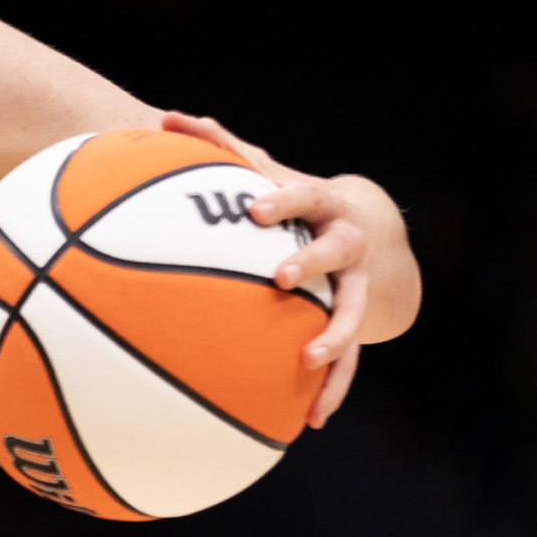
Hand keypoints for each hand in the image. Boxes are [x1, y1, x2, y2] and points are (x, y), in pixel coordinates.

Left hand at [162, 111, 370, 427]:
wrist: (368, 226)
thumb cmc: (296, 202)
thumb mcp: (266, 171)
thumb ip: (221, 146)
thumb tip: (167, 116)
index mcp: (322, 207)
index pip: (305, 196)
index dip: (283, 201)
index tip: (255, 209)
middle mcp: (347, 246)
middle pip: (339, 252)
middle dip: (312, 263)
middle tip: (282, 278)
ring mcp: (357, 287)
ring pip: (354, 313)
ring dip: (335, 339)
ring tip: (309, 363)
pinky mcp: (358, 323)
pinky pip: (349, 361)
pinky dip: (331, 389)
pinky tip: (309, 420)